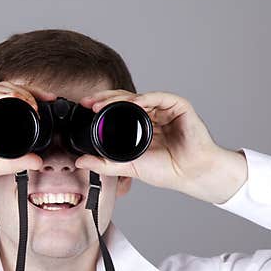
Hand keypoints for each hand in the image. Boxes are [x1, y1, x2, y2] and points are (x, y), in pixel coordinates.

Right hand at [0, 82, 57, 196]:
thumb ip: (16, 162)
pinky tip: (14, 98)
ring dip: (18, 92)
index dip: (33, 96)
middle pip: (8, 88)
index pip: (12, 98)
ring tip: (35, 103)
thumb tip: (39, 161)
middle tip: (50, 98)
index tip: (52, 102)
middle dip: (31, 90)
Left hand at [76, 89, 247, 203]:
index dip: (102, 107)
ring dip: (119, 99)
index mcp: (142, 126)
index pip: (119, 110)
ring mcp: (165, 109)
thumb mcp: (129, 166)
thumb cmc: (167, 171)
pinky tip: (132, 103)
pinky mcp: (178, 106)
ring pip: (138, 96)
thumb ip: (105, 164)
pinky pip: (158, 97)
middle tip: (89, 103)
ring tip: (102, 104)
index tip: (86, 108)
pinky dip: (144, 98)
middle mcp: (153, 114)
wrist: (190, 174)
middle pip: (126, 100)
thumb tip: (80, 162)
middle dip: (105, 99)